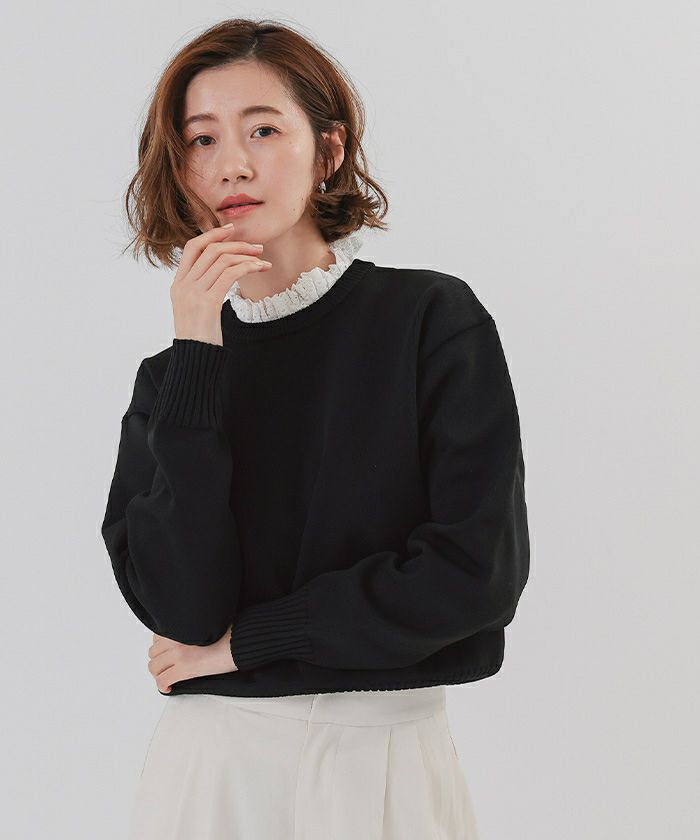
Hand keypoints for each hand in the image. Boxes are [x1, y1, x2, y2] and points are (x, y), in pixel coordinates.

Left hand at [148, 625, 237, 692]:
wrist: (241, 643)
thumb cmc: (230, 633)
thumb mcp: (206, 625)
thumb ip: (189, 630)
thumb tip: (181, 641)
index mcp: (181, 626)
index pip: (157, 637)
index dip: (160, 648)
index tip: (166, 654)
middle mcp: (176, 638)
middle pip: (153, 652)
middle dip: (159, 661)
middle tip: (168, 667)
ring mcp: (178, 653)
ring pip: (154, 667)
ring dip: (159, 673)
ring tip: (169, 676)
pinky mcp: (184, 668)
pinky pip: (162, 680)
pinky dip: (163, 686)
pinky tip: (169, 688)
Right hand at [171, 224, 271, 345]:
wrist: (195, 358)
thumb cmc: (200, 337)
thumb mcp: (195, 308)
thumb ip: (203, 288)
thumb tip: (222, 273)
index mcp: (178, 283)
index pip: (192, 248)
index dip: (211, 235)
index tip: (230, 230)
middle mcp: (183, 284)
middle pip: (211, 250)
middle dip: (237, 244)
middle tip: (257, 247)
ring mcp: (194, 292)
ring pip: (222, 260)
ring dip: (246, 256)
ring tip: (263, 260)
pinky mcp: (208, 302)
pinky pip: (230, 274)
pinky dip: (247, 267)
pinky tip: (260, 268)